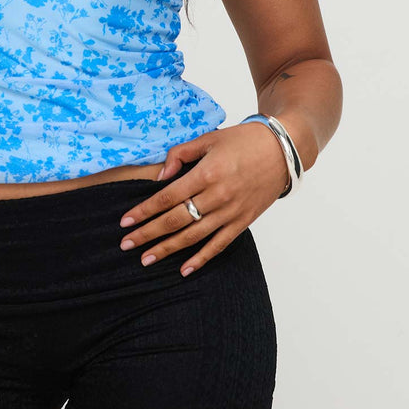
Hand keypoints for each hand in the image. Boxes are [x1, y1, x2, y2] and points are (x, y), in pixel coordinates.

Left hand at [117, 122, 289, 275]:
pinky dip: (201, 259)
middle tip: (126, 245)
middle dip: (148, 234)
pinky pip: (219, 245)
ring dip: (167, 249)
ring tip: (146, 259)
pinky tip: (184, 269)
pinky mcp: (243, 222)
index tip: (125, 222)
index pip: (167, 198)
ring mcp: (231, 212)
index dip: (144, 211)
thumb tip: (160, 177)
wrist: (282, 150)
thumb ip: (181, 155)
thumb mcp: (209, 138)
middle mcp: (218, 196)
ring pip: (193, 237)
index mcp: (207, 174)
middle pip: (176, 220)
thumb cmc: (243, 140)